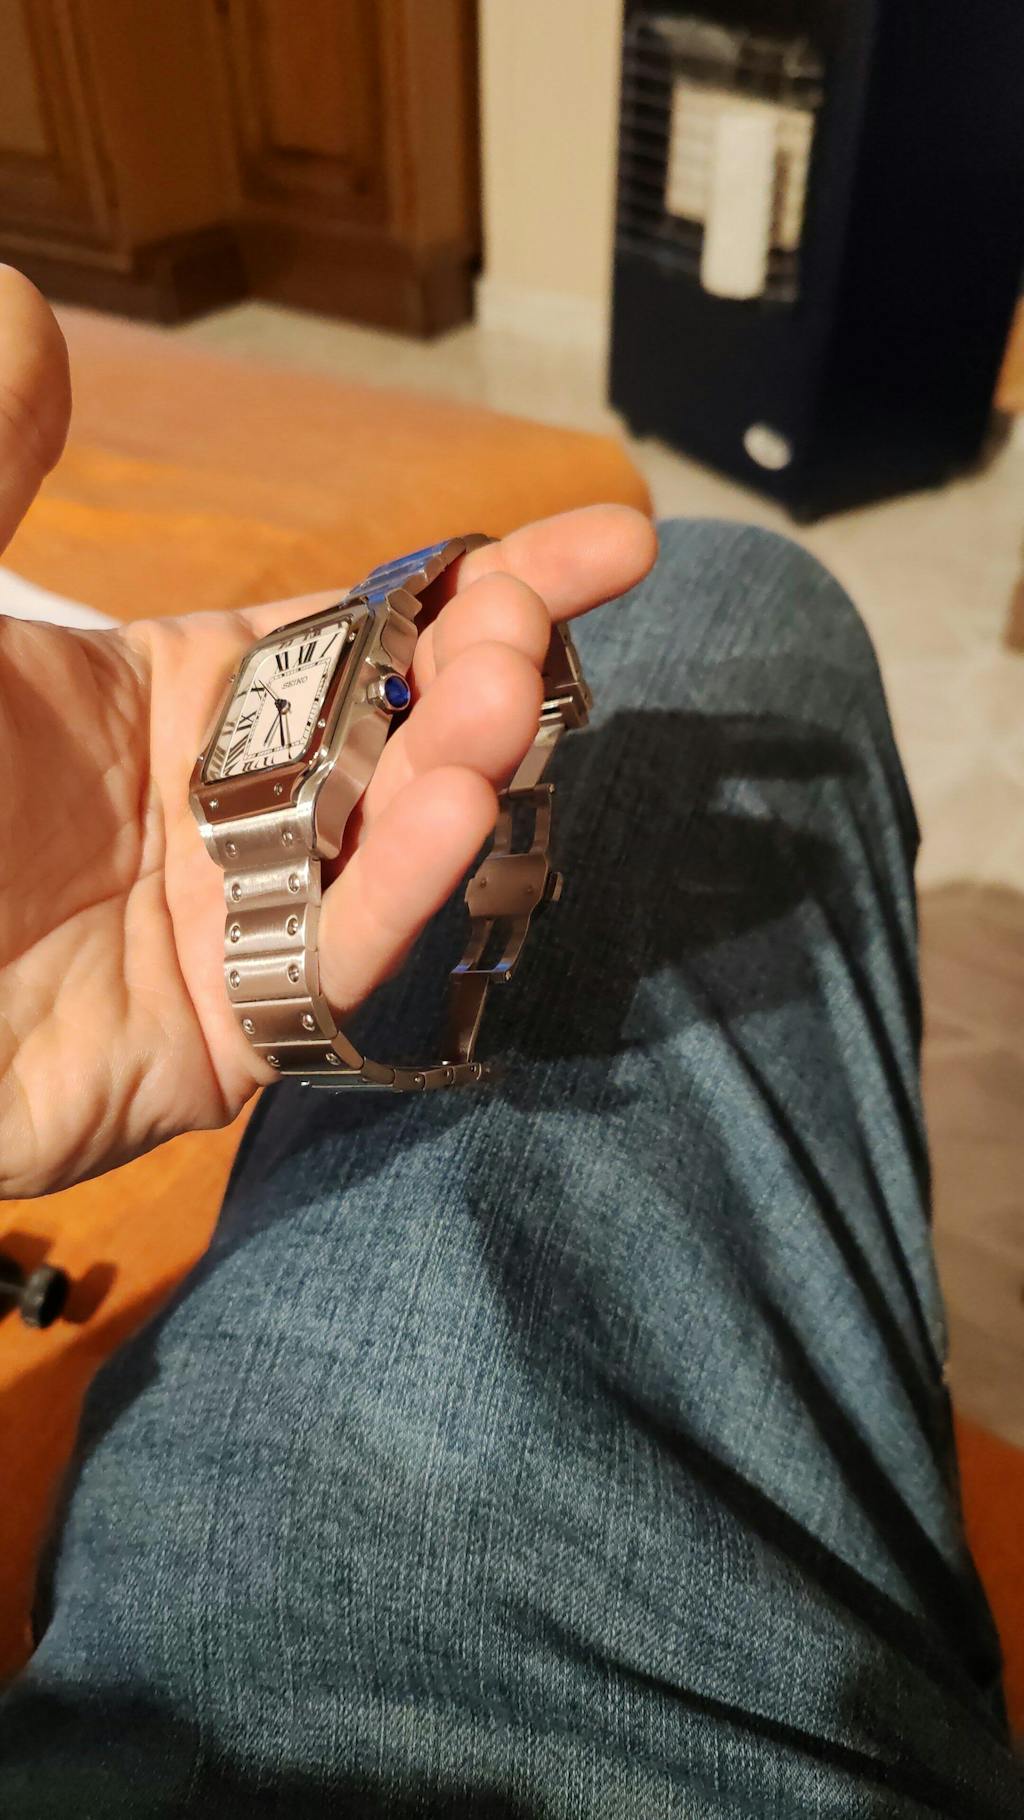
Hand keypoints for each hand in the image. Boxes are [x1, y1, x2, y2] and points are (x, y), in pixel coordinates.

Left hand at [0, 268, 656, 1197]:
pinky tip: (455, 813)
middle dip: (483, 676)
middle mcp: (231, 809)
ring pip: (385, 846)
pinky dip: (396, 890)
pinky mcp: (228, 1037)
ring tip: (501, 710)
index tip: (612, 543)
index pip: (367, 631)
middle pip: (402, 735)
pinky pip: (332, 963)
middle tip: (516, 635)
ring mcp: (238, 924)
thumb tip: (21, 306)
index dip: (488, 584)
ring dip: (461, 774)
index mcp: (178, 699)